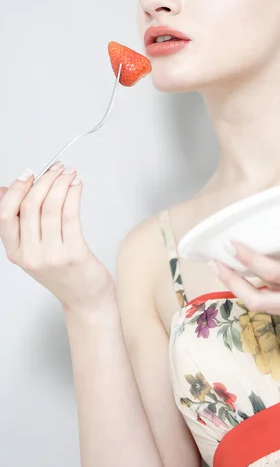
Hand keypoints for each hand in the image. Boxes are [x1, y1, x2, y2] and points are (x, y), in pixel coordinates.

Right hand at [0, 163, 115, 310]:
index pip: (5, 214)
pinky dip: (73, 194)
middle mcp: (30, 255)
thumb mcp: (34, 249)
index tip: (29, 173)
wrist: (85, 298)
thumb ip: (21, 222)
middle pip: (30, 205)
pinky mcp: (74, 252)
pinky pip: (71, 214)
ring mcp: (51, 255)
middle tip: (56, 168)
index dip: (16, 188)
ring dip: (61, 183)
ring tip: (69, 173)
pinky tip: (77, 186)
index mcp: (15, 252)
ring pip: (51, 206)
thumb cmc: (63, 272)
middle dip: (44, 179)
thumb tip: (4, 190)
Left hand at [212, 180, 279, 336]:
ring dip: (241, 290)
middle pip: (257, 300)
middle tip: (216, 263)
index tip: (232, 245)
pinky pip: (276, 308)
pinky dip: (259, 295)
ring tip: (226, 270)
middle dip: (232, 283)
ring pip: (263, 307)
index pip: (274, 272)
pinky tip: (252, 280)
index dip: (249, 260)